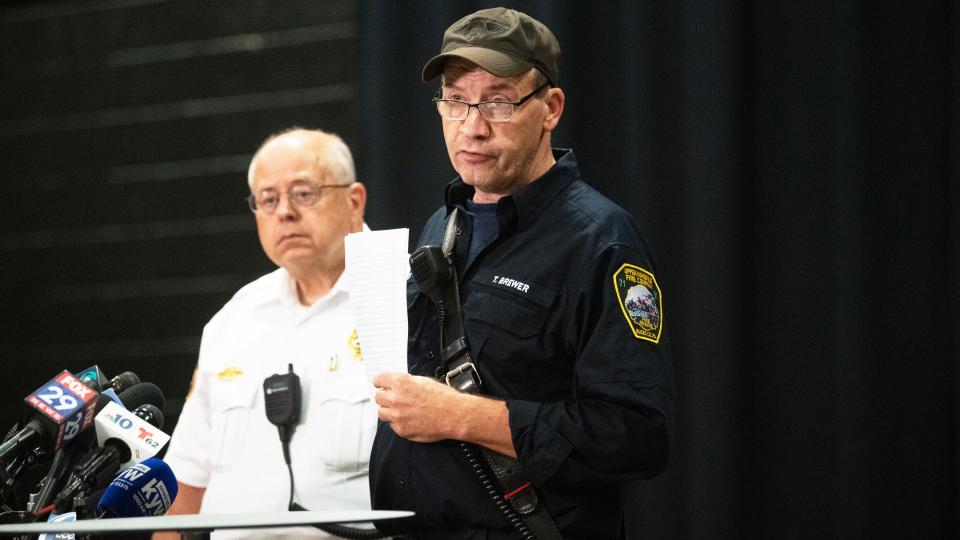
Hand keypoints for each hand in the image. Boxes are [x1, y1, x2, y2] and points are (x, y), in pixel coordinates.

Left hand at [373, 372, 516, 456]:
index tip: (381, 384)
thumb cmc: (443, 397)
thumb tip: (395, 385)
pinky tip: (411, 419)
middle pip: (378, 397)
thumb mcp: (423, 381)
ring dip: (389, 411)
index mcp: (401, 383)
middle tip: (394, 398)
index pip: (379, 379)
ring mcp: (397, 416)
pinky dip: (399, 423)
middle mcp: (396, 398)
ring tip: (402, 410)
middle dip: (385, 397)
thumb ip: (406, 382)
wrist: (454, 415)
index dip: (380, 382)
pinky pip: (393, 425)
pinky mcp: (401, 430)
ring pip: (382, 413)